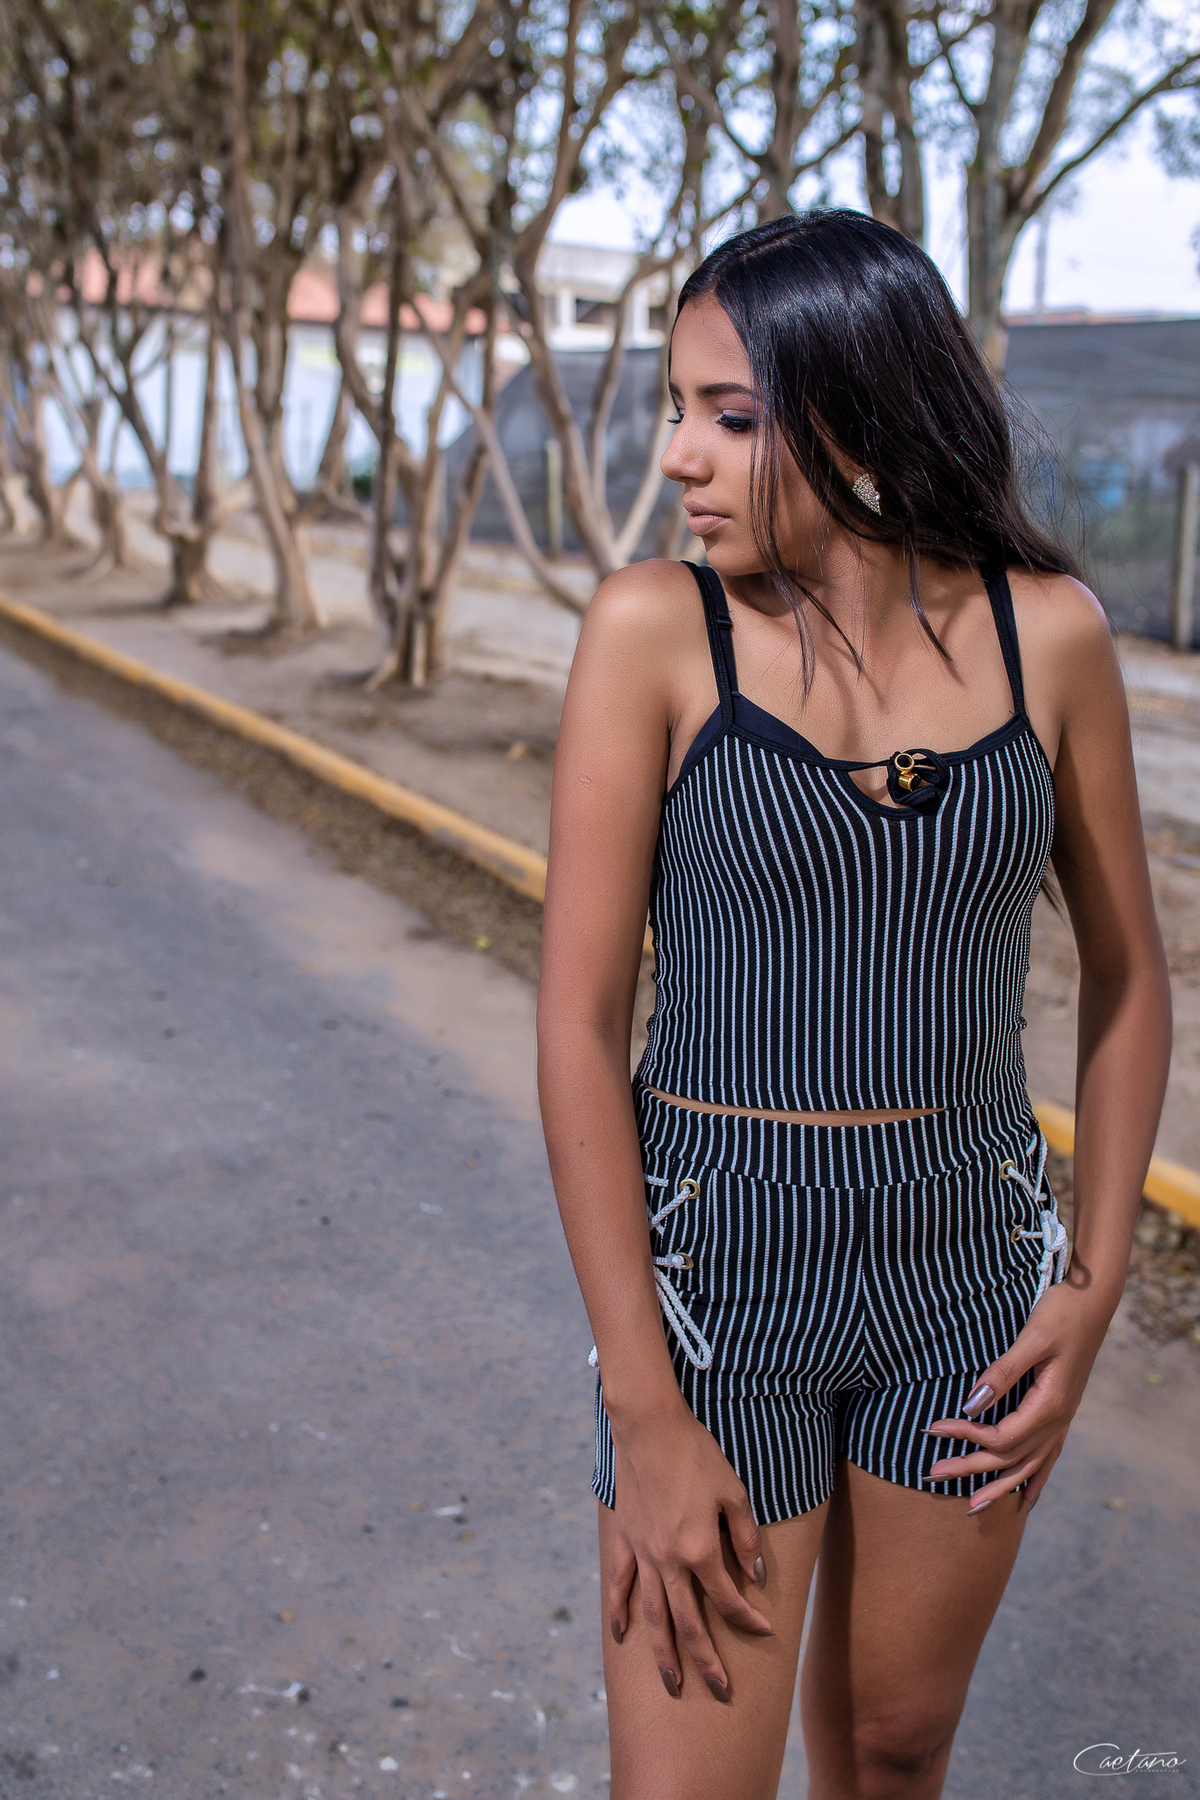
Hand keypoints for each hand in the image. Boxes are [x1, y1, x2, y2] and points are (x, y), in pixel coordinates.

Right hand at [607, 1399, 770, 1699]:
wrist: (649, 1426)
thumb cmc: (697, 1454)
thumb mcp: (734, 1492)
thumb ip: (746, 1538)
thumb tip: (755, 1577)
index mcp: (701, 1549)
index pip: (728, 1599)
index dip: (748, 1619)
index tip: (765, 1631)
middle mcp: (670, 1560)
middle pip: (688, 1624)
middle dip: (706, 1661)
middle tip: (721, 1690)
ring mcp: (643, 1552)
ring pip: (653, 1615)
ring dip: (663, 1653)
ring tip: (673, 1683)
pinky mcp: (624, 1539)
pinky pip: (620, 1583)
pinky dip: (620, 1611)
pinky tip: (624, 1634)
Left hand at [924, 1282, 1111, 1512]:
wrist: (1092, 1302)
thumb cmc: (1061, 1314)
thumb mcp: (1031, 1338)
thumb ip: (1002, 1373)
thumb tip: (971, 1405)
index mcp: (1050, 1404)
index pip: (1001, 1436)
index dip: (966, 1437)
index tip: (933, 1428)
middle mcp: (1059, 1420)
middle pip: (1010, 1458)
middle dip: (970, 1469)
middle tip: (931, 1475)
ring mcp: (1063, 1420)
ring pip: (1029, 1466)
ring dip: (999, 1486)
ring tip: (972, 1506)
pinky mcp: (1063, 1413)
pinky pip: (1048, 1457)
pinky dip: (1034, 1480)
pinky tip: (1026, 1499)